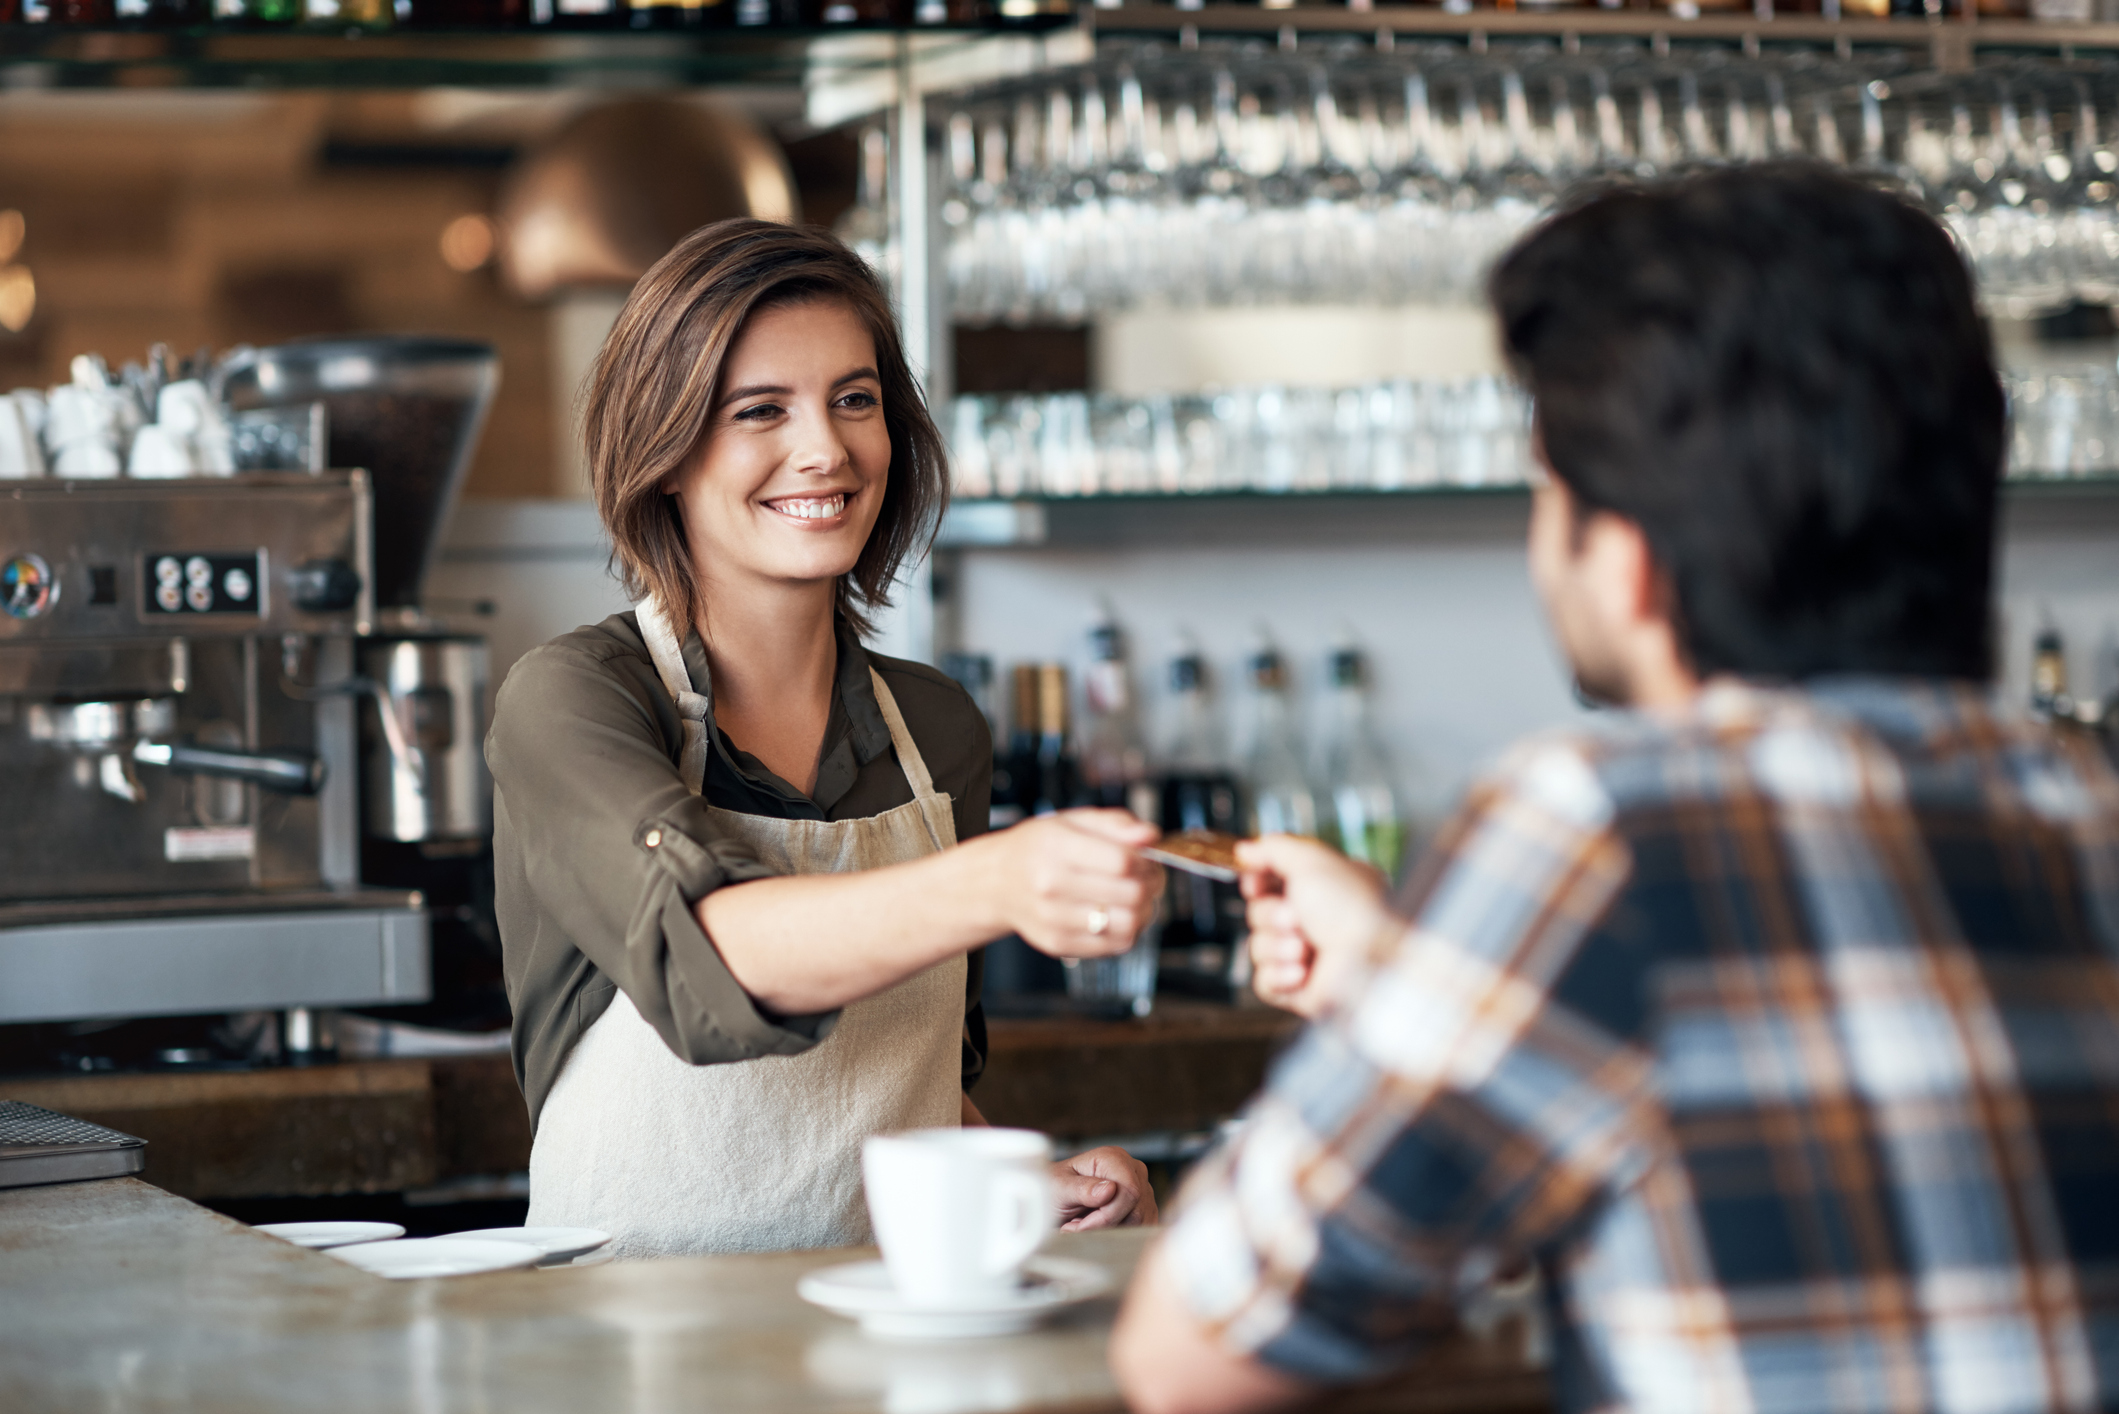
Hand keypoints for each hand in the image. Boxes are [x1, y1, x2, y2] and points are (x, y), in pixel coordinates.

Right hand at [979, 809, 1164, 959]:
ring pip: (1128, 924)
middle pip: (1130, 894)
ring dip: (1144, 910)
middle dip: (1150, 884)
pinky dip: (1127, 930)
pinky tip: (1118, 914)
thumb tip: (1151, 836)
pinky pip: (1115, 945)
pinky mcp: (1059, 944)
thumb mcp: (1073, 821)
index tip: (1145, 858)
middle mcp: (1051, 885)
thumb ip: (1116, 824)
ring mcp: (1054, 919)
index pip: (1122, 861)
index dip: (1146, 860)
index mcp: (1056, 847)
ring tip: (1135, 897)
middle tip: (1147, 876)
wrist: (997, 882)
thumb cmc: (1039, 848)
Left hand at [1051, 1146, 1157, 1230]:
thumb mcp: (1058, 1188)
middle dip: (1106, 1225)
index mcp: (1113, 1158)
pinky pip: (1143, 1227)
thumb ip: (1082, 1188)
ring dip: (1111, 1231)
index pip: (1129, 1191)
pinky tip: (1099, 1228)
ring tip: (1086, 1224)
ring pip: (1141, 1221)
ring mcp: (1141, 1187)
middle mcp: (1132, 1169)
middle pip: (1137, 1209)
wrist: (1051, 1200)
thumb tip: (1110, 1189)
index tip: (1082, 1224)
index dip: (1108, 1215)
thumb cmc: (1053, 1190)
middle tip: (1078, 1225)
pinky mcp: (1144, 1206)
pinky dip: (1120, 1234)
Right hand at [1237, 835, 1393, 1019]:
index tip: (1256, 884)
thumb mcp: (1311, 860)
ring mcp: (1307, 957)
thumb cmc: (1354, 908)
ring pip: (1258, 948)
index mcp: (1321, 889)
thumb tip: (1245, 850)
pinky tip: (1301, 971)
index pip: (1270, 882)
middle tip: (1295, 917)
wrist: (1373, 959)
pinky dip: (1278, 975)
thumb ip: (1274, 849)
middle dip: (1270, 915)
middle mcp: (1314, 922)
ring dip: (1276, 946)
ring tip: (1304, 948)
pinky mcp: (1300, 989)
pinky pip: (1264, 982)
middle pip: (1258, 914)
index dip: (1257, 883)